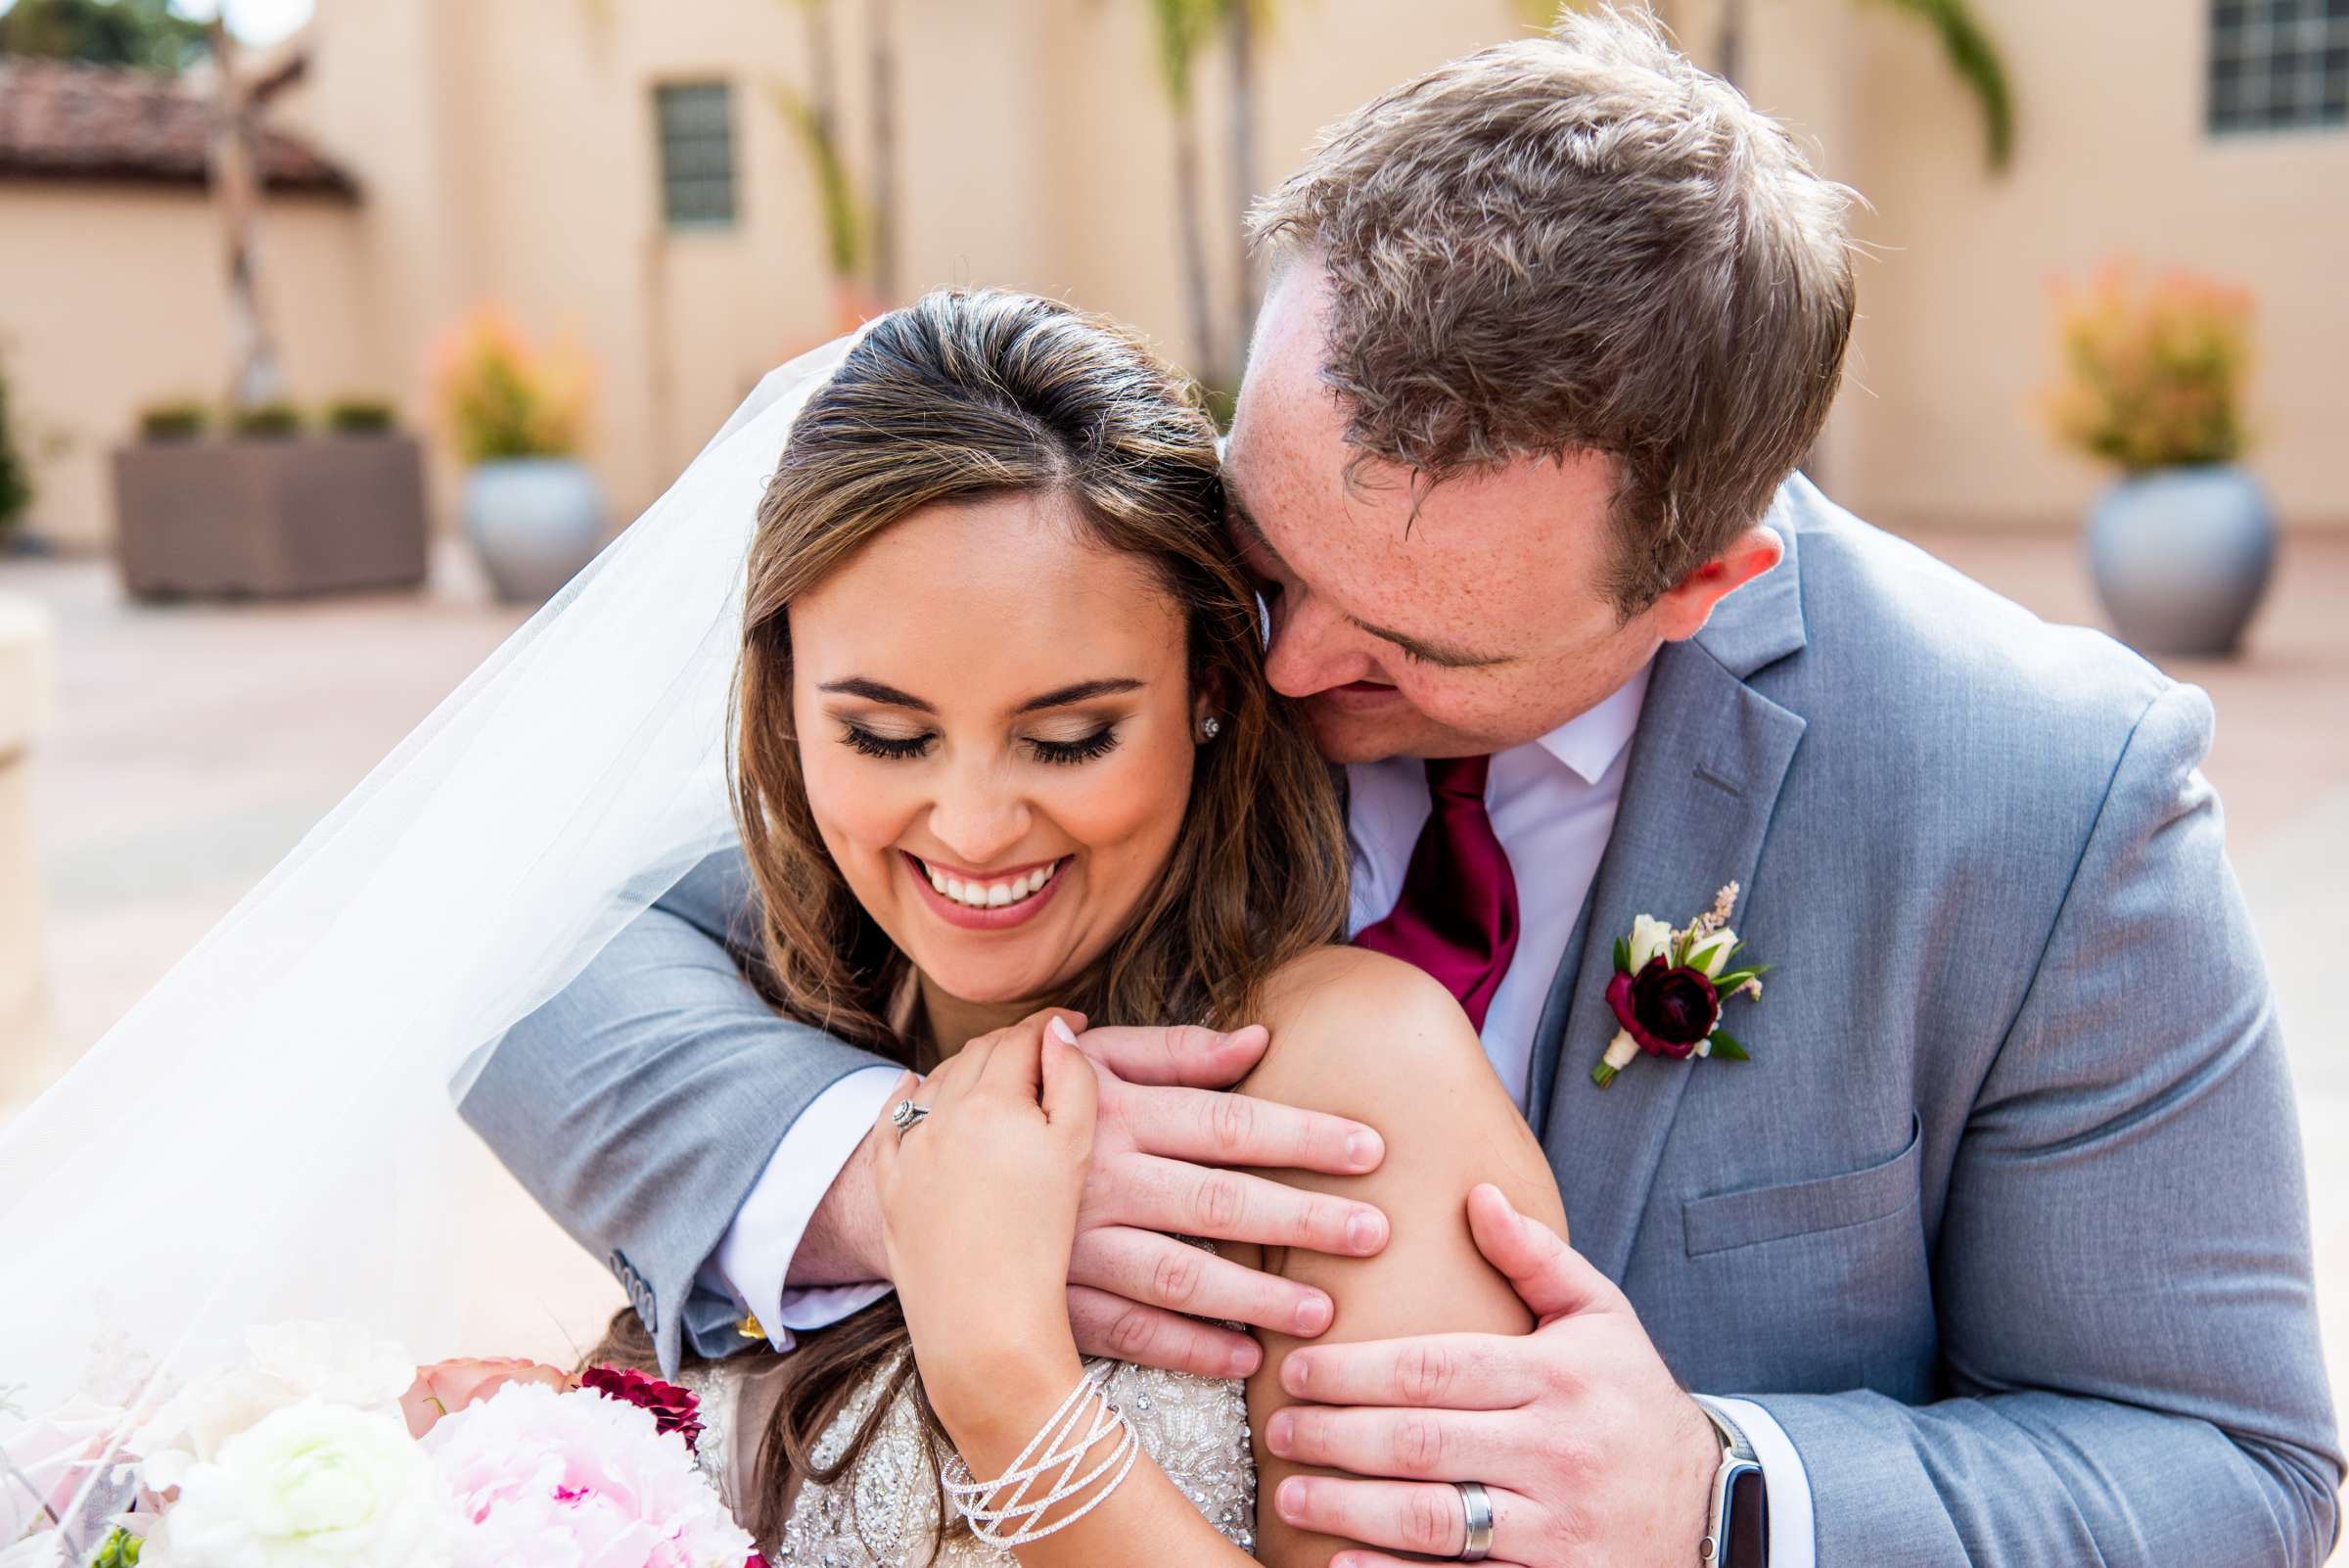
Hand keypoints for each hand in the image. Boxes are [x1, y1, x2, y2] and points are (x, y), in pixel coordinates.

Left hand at [873, 1010, 1092, 1424]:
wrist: (983, 1323)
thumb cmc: (1041, 1242)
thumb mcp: (1076, 1152)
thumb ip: (1072, 1078)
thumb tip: (1057, 1029)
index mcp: (993, 1099)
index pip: (1022, 1036)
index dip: (1053, 1024)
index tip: (1077, 1023)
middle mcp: (942, 1113)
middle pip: (979, 1053)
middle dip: (1013, 1042)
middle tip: (1044, 1048)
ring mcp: (909, 1149)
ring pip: (937, 1082)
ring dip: (968, 1067)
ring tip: (996, 1072)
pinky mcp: (889, 1185)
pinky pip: (890, 1123)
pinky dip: (904, 1097)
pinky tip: (911, 1085)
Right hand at [1062, 1022, 1389, 1378]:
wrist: (922, 1169)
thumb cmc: (1031, 1102)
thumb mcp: (1091, 1061)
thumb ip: (1174, 1050)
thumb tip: (1258, 1040)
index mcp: (1115, 1112)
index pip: (1225, 1123)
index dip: (1299, 1135)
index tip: (1370, 1148)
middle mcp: (1098, 1179)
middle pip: (1215, 1203)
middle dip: (1300, 1220)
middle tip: (1374, 1234)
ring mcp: (1074, 1245)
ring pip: (1179, 1278)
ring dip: (1256, 1300)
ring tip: (1324, 1314)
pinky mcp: (1053, 1298)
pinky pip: (1127, 1333)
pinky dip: (1187, 1350)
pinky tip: (1243, 1359)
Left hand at [1265, 1184, 1719, 1567]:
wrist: (1715, 1508)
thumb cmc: (1632, 1401)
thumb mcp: (1602, 1319)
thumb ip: (1536, 1258)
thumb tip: (1475, 1194)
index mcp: (1559, 1377)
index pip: (1437, 1368)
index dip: (1356, 1369)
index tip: (1296, 1369)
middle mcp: (1557, 1451)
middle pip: (1423, 1441)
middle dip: (1336, 1435)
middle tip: (1277, 1429)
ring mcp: (1557, 1527)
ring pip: (1435, 1517)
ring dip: (1350, 1506)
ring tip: (1290, 1491)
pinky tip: (1340, 1563)